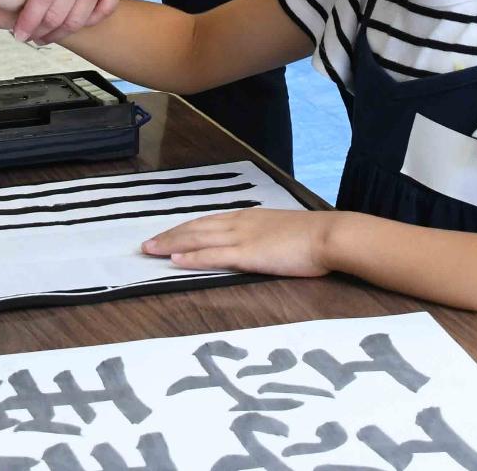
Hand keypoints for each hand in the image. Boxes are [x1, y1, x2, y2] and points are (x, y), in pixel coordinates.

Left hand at [11, 0, 145, 42]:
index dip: (28, 19)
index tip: (17, 33)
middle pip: (57, 13)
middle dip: (39, 32)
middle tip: (28, 37)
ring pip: (78, 19)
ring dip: (59, 34)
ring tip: (45, 37)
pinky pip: (100, 14)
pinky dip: (84, 24)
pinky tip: (71, 25)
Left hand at [141, 209, 336, 276]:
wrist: (329, 235)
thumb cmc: (313, 237)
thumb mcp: (284, 231)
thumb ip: (267, 236)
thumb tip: (259, 245)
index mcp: (250, 217)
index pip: (209, 221)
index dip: (186, 228)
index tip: (169, 234)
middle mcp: (240, 222)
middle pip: (197, 227)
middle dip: (170, 235)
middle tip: (147, 244)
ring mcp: (242, 237)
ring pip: (198, 238)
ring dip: (172, 244)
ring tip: (151, 250)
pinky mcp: (247, 254)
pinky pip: (213, 255)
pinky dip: (191, 256)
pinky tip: (175, 259)